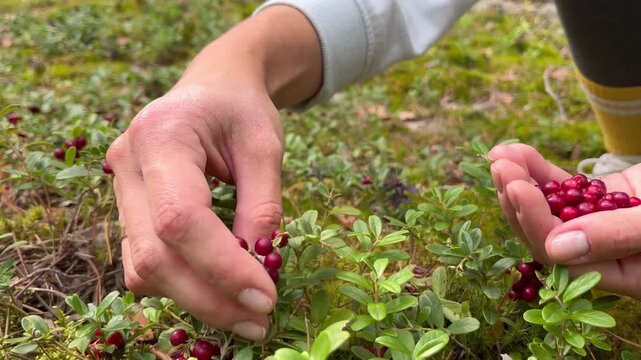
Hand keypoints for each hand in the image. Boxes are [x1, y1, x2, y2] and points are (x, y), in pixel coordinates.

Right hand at [106, 6, 321, 339]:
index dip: (222, 266)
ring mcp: (119, 190)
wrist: (213, 88)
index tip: (267, 296)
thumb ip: (263, 206)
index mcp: (160, 136)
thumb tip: (260, 269)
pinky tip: (218, 290)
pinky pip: (144, 263)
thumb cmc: (241, 110)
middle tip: (260, 320)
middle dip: (209, 298)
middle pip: (154, 254)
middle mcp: (126, 165)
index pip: (181, 218)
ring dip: (195, 299)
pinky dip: (181, 285)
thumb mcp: (265, 146)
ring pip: (143, 268)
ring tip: (246, 312)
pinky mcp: (127, 211)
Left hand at [489, 143, 640, 298]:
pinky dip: (540, 172)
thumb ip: (618, 236)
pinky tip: (519, 153)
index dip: (534, 221)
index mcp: (623, 275)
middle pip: (544, 233)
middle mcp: (604, 256)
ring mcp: (599, 227)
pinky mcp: (600, 202)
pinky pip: (563, 191)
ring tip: (499, 155)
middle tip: (499, 166)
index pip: (561, 257)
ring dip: (521, 181)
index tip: (517, 187)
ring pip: (548, 209)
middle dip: (517, 199)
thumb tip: (555, 248)